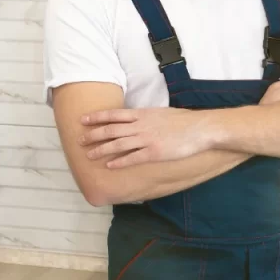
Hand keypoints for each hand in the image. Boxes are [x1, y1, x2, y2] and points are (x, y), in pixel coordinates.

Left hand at [78, 107, 209, 168]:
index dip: (96, 117)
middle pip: (111, 130)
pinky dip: (119, 162)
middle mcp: (140, 126)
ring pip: (118, 144)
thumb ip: (145, 117)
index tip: (83, 120)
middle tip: (79, 140)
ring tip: (89, 155)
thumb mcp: (160, 113)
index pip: (113, 115)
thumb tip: (135, 119)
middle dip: (93, 135)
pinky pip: (132, 158)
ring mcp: (146, 139)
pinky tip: (109, 166)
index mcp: (142, 114)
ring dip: (101, 149)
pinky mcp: (154, 153)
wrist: (200, 128)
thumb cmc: (183, 121)